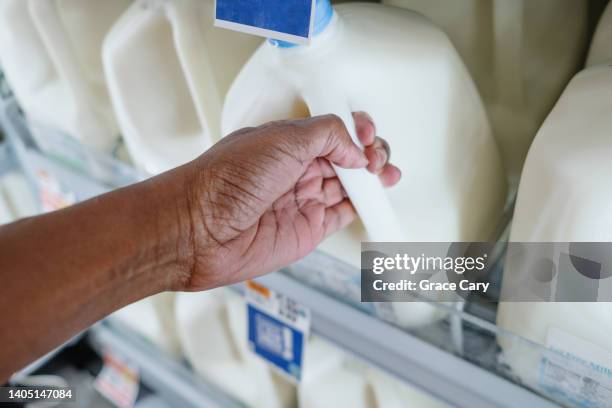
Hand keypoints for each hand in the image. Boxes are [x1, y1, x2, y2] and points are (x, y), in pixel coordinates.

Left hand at [181, 113, 399, 289]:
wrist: (199, 231)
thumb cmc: (222, 182)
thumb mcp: (281, 139)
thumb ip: (326, 135)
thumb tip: (353, 146)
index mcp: (287, 141)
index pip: (333, 129)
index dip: (355, 128)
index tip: (365, 133)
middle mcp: (296, 169)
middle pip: (346, 157)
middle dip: (369, 152)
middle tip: (375, 157)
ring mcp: (303, 199)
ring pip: (349, 184)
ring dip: (372, 178)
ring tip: (385, 174)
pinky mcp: (308, 228)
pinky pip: (344, 214)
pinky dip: (364, 206)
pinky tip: (375, 198)